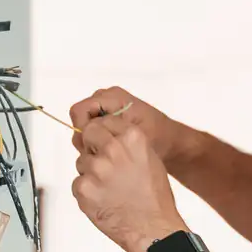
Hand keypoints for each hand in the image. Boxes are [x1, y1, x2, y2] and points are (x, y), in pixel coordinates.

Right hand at [69, 87, 190, 174]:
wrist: (172, 143)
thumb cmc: (159, 138)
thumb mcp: (133, 136)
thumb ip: (107, 133)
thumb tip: (83, 135)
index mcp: (113, 97)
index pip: (79, 110)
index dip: (82, 130)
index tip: (93, 147)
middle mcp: (107, 99)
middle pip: (79, 119)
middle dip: (86, 138)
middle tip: (102, 154)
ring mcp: (106, 109)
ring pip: (84, 127)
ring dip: (91, 143)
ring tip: (109, 154)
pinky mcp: (108, 120)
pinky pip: (92, 131)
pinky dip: (97, 143)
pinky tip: (110, 154)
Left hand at [70, 108, 186, 251]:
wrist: (153, 230)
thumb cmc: (154, 198)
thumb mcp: (150, 160)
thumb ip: (127, 144)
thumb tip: (106, 137)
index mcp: (132, 138)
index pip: (104, 121)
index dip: (103, 134)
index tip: (106, 144)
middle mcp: (113, 149)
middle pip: (88, 134)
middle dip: (92, 147)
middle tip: (104, 166)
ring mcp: (96, 169)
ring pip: (81, 162)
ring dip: (91, 173)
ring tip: (111, 190)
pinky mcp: (83, 188)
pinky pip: (78, 183)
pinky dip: (87, 192)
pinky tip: (104, 201)